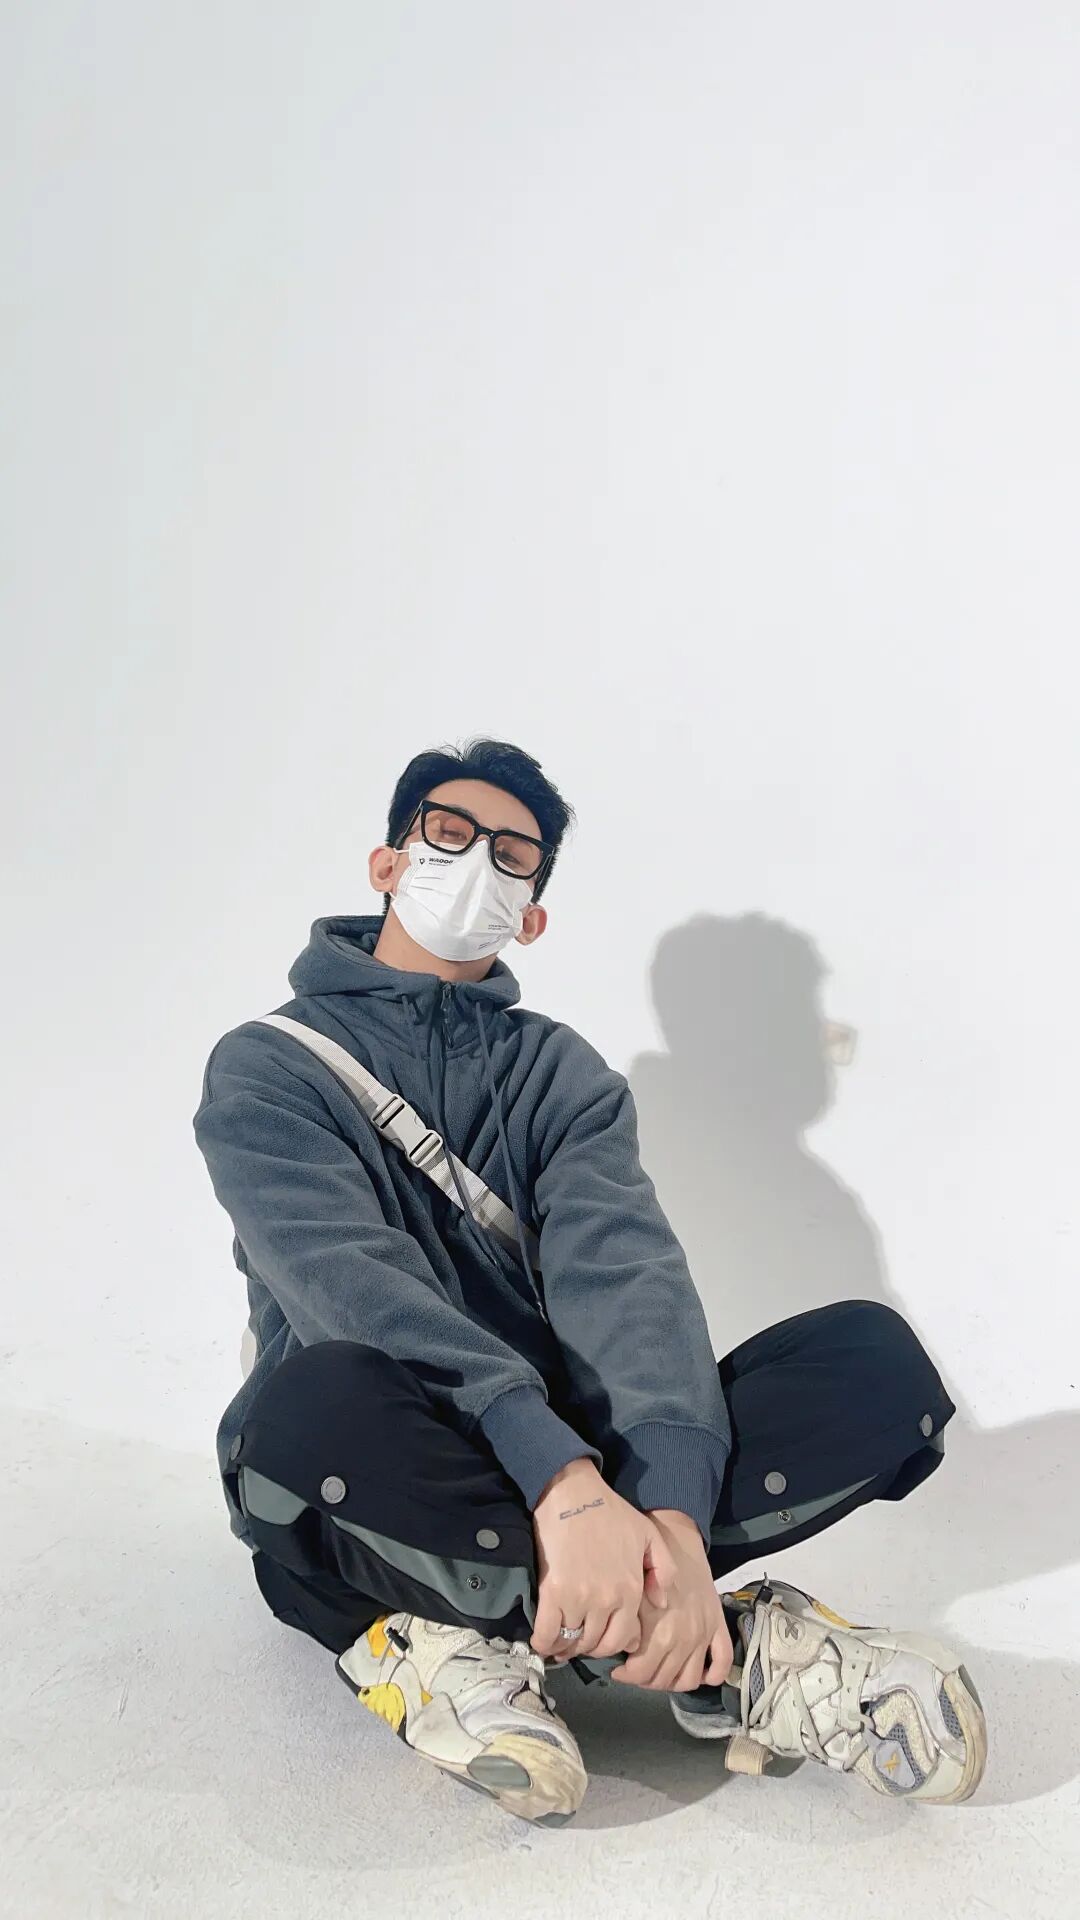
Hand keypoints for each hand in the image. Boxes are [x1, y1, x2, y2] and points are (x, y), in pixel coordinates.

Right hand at [529, 1459, 677, 1663]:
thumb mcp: (649, 1535)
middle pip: (596, 1644)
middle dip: (587, 1648)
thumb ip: (663, 1570)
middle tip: (578, 1642)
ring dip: (565, 1647)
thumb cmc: (610, 1512)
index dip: (610, 1645)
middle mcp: (607, 1600)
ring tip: (559, 1642)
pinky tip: (542, 1641)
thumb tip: (661, 1603)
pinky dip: (543, 1642)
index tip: (600, 1641)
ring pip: (572, 1641)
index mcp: (630, 1590)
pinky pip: (546, 1632)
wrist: (574, 1493)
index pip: (623, 1639)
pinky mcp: (552, 1592)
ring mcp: (579, 1598)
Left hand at [609, 1509, 732, 1692]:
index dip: (626, 1676)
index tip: (619, 1669)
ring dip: (674, 1681)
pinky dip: (711, 1675)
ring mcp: (702, 1634)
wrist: (675, 1539)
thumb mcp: (628, 1597)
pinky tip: (698, 1671)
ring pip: (689, 1679)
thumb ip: (624, 1630)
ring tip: (661, 1670)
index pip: (640, 1674)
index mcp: (656, 1632)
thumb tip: (617, 1654)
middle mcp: (681, 1638)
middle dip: (647, 1680)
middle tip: (637, 1670)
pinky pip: (720, 1662)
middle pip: (663, 1680)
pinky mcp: (717, 1626)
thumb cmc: (645, 1565)